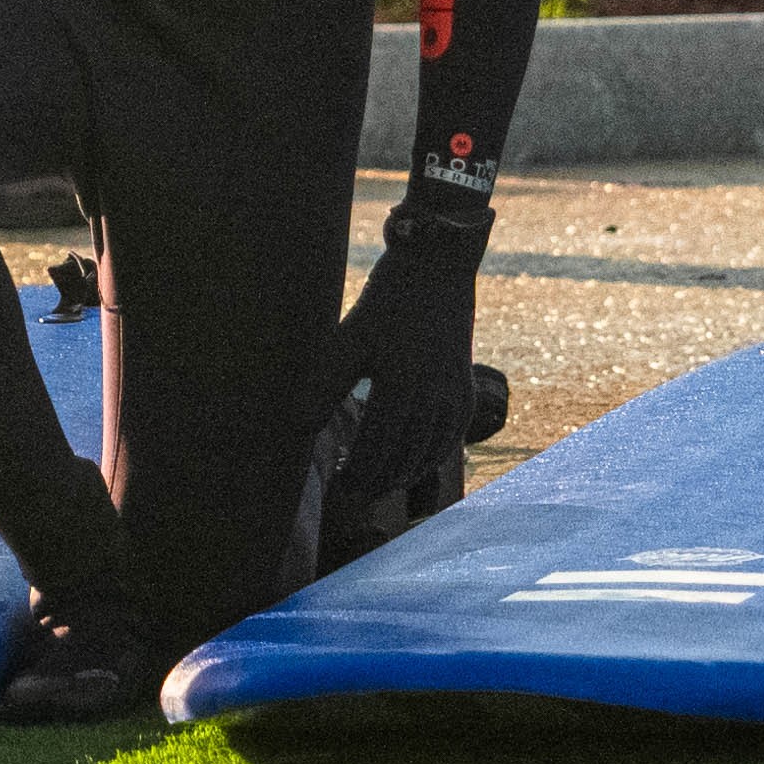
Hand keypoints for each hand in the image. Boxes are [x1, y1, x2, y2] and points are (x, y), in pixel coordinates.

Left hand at [319, 218, 488, 560]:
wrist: (438, 265)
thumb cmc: (387, 299)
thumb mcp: (350, 337)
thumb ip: (325, 384)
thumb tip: (298, 427)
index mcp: (402, 385)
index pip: (377, 448)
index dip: (356, 474)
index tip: (337, 490)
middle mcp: (434, 396)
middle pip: (403, 457)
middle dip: (377, 482)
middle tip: (351, 497)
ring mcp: (454, 394)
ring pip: (429, 452)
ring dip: (403, 474)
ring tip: (377, 486)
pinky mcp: (465, 387)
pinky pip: (451, 436)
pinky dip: (432, 457)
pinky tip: (415, 465)